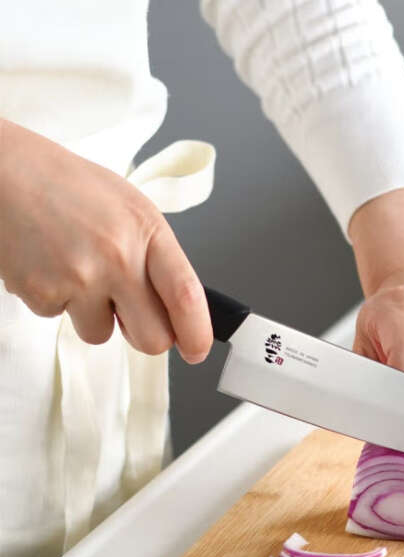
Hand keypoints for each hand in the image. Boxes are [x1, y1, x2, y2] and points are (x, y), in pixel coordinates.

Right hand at [0, 118, 211, 362]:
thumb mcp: (130, 210)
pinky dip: (56, 300)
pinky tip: (49, 264)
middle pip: (152, 338)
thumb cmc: (68, 187)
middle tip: (130, 316)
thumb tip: (175, 310)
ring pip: (101, 335)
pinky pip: (59, 319)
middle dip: (144, 337)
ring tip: (76, 269)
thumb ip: (155, 258)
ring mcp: (79, 278)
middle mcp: (118, 257)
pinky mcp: (40, 293)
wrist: (3, 171)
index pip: (186, 297)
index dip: (197, 333)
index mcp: (147, 232)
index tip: (197, 350)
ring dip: (92, 315)